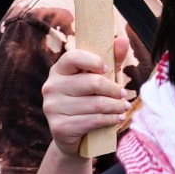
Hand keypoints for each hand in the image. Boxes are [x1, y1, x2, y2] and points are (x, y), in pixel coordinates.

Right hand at [42, 32, 133, 154]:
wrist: (74, 135)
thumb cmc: (89, 99)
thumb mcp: (101, 78)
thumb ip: (111, 59)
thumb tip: (122, 38)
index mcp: (59, 70)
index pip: (73, 57)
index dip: (94, 61)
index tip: (108, 69)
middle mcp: (51, 87)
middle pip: (92, 83)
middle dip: (114, 90)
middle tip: (124, 95)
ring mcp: (52, 107)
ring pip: (95, 104)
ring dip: (116, 107)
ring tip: (123, 107)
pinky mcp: (59, 127)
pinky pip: (92, 121)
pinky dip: (109, 120)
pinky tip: (116, 119)